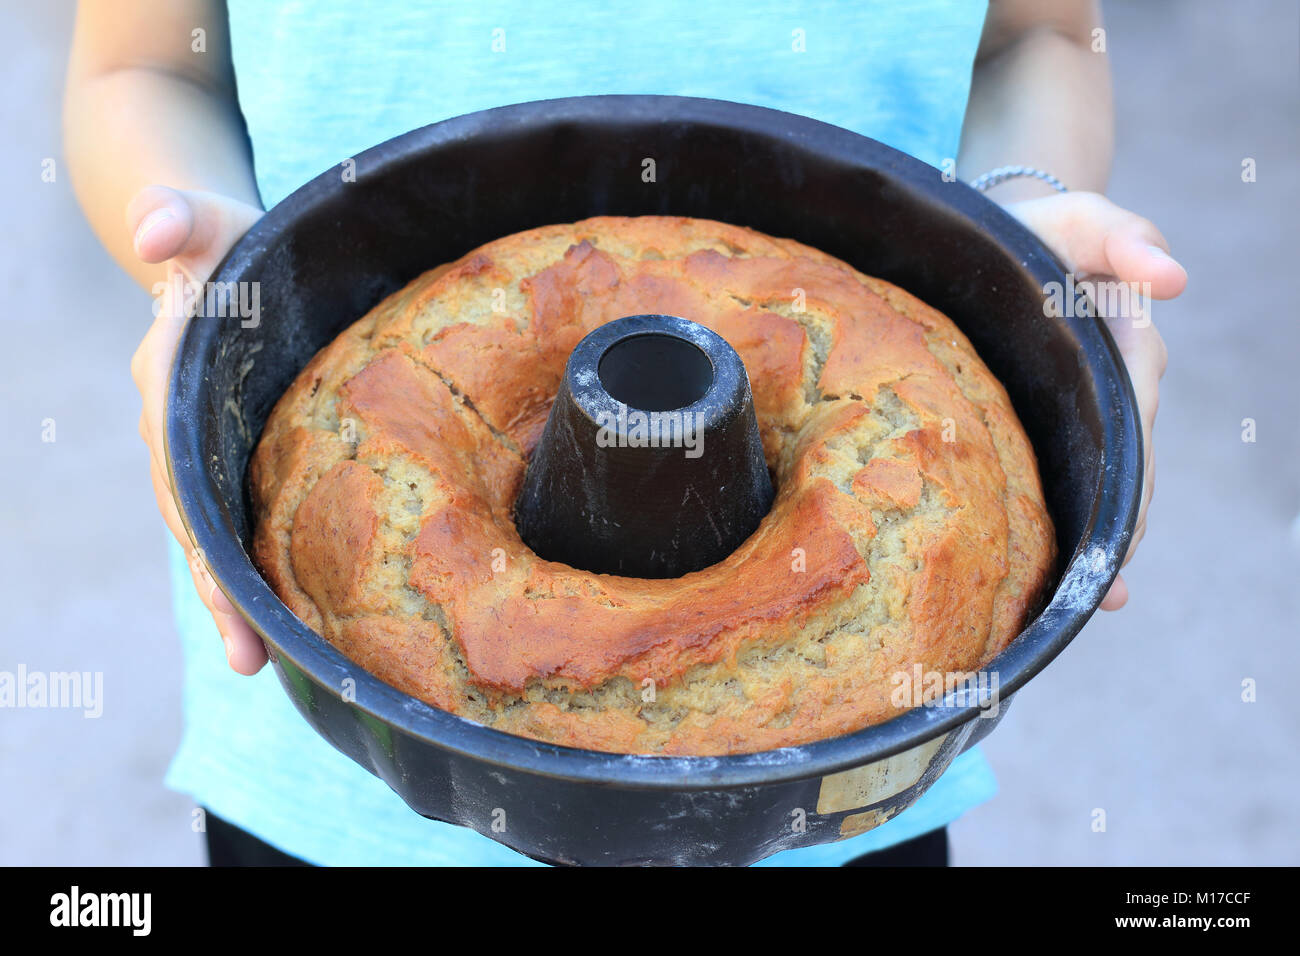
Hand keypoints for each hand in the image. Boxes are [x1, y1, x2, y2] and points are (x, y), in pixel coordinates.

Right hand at [127, 186, 265, 671]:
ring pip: (214, 529)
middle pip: (193, 520)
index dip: (199, 534)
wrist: (217, 250)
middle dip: (217, 589)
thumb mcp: (206, 219)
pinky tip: (288, 609)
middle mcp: (177, 427)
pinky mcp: (235, 453)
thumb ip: (177, 215)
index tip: (224, 592)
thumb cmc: (223, 238)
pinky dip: (255, 561)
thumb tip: (155, 227)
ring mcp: (203, 447)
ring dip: (235, 593)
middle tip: (251, 659)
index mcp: (170, 383)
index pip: (179, 472)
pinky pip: (240, 513)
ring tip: (266, 659)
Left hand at [1005, 192, 1185, 610]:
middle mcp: (1115, 390)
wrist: (1007, 238)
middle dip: (1118, 526)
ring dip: (1104, 542)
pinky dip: (1083, 533)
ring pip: (1106, 486)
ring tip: (1089, 599)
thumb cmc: (1042, 230)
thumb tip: (1172, 278)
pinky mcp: (1058, 424)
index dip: (1133, 476)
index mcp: (1123, 350)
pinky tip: (1084, 592)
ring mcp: (1088, 412)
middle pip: (1126, 470)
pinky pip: (1076, 481)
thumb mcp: (1079, 219)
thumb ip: (1123, 235)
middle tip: (1100, 582)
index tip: (1124, 526)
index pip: (1136, 422)